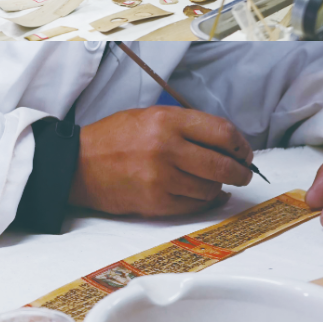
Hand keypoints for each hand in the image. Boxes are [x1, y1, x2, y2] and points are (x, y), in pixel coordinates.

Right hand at [69, 106, 253, 216]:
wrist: (79, 164)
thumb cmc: (115, 137)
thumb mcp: (151, 115)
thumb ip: (187, 126)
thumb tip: (226, 145)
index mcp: (167, 120)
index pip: (223, 132)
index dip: (241, 145)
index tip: (244, 151)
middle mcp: (167, 148)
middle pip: (223, 165)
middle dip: (240, 172)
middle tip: (244, 173)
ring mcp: (161, 178)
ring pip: (211, 189)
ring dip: (219, 188)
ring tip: (214, 183)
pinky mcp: (155, 202)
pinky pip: (194, 206)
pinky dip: (203, 202)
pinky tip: (202, 195)